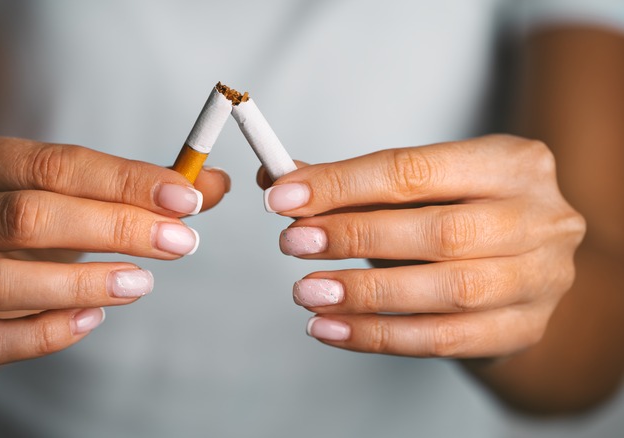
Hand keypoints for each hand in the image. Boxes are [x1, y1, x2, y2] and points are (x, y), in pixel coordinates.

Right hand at [0, 132, 228, 365]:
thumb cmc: (12, 222)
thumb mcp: (58, 191)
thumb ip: (132, 186)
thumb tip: (212, 184)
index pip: (48, 162)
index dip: (123, 180)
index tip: (185, 197)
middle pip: (23, 216)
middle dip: (113, 228)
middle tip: (179, 242)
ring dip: (81, 282)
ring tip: (142, 284)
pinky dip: (44, 332)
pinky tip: (93, 318)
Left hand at [260, 134, 584, 357]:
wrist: (519, 271)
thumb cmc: (457, 216)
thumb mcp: (416, 188)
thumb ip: (350, 183)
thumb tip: (278, 179)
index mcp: (512, 162)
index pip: (414, 170)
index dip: (343, 184)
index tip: (283, 197)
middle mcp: (540, 218)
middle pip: (439, 231)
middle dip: (354, 236)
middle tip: (293, 242)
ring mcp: (540, 278)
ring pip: (446, 292)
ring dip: (364, 294)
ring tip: (307, 292)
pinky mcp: (523, 329)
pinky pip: (442, 339)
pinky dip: (378, 335)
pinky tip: (332, 328)